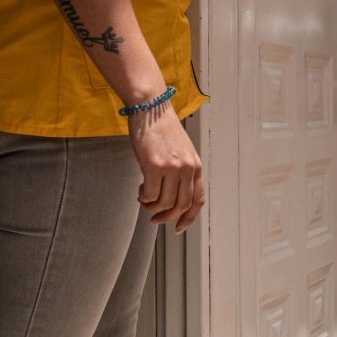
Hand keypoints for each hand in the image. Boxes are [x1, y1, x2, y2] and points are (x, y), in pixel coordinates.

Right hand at [127, 102, 205, 233]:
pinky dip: (143, 198)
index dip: (189, 218)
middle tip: (154, 219)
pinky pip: (150, 195)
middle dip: (168, 218)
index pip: (197, 200)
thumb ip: (181, 172)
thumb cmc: (162, 130)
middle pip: (181, 206)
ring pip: (164, 203)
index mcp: (196, 166)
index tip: (178, 228)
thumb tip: (171, 197)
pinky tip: (140, 190)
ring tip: (144, 199)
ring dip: (151, 207)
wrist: (151, 109)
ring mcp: (172, 168)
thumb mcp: (180, 152)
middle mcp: (188, 168)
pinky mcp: (154, 166)